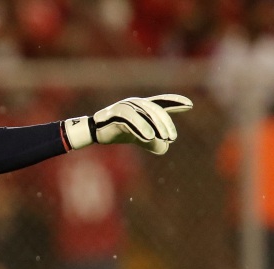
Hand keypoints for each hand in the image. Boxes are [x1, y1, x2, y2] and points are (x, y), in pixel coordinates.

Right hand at [63, 94, 192, 154]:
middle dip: (166, 123)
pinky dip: (141, 127)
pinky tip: (149, 137)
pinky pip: (131, 118)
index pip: (162, 102)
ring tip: (165, 139)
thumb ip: (153, 142)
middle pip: (155, 110)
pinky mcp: (116, 113)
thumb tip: (165, 148)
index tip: (189, 105)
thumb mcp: (140, 138)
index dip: (175, 102)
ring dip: (156, 126)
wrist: (96, 132)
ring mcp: (125, 106)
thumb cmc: (119, 132)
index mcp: (143, 106)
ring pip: (145, 114)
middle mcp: (136, 103)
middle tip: (172, 138)